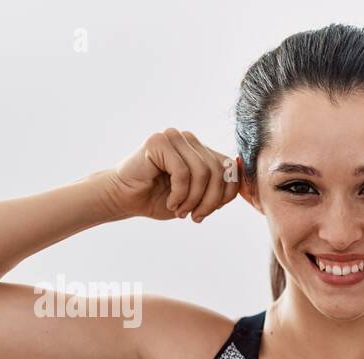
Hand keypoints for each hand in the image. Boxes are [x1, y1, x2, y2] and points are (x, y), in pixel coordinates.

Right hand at [99, 129, 240, 221]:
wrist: (124, 198)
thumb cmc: (160, 198)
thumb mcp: (197, 196)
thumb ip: (218, 187)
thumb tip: (239, 173)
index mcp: (201, 151)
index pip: (230, 169)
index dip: (225, 195)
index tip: (207, 212)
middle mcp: (190, 140)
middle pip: (219, 171)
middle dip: (210, 201)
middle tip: (195, 216)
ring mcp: (174, 137)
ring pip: (203, 172)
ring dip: (194, 199)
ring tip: (181, 211)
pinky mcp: (159, 142)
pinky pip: (183, 172)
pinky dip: (180, 194)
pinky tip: (170, 203)